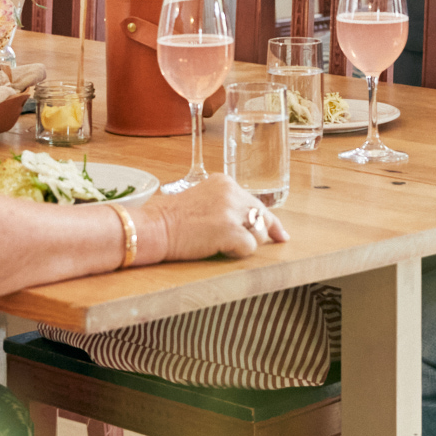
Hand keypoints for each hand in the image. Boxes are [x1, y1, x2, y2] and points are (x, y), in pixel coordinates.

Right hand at [141, 172, 289, 261]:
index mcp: (224, 183)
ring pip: (258, 231)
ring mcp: (231, 211)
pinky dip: (238, 252)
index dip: (267, 217)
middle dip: (270, 230)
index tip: (278, 230)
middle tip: (280, 239)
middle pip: (262, 214)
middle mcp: (231, 193)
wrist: (155, 227)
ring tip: (222, 244)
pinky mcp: (230, 230)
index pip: (254, 201)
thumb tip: (247, 222)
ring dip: (245, 243)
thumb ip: (224, 205)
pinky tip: (220, 249)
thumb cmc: (171, 219)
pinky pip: (249, 247)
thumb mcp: (201, 200)